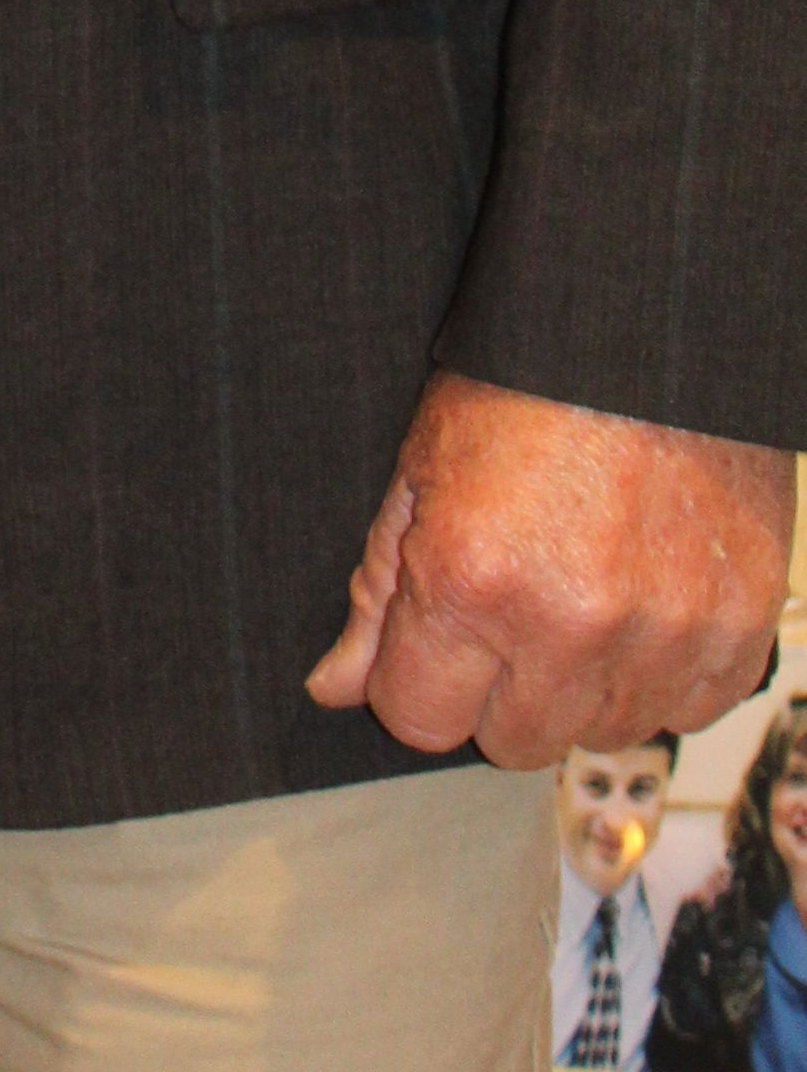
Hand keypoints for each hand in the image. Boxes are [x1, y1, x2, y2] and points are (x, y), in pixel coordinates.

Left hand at [304, 369, 792, 764]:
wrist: (648, 328)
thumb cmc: (528, 381)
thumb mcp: (422, 467)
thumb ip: (379, 590)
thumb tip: (336, 685)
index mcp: (475, 581)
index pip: (421, 720)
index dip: (418, 680)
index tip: (434, 640)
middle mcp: (571, 625)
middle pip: (514, 742)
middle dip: (499, 688)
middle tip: (513, 605)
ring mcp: (663, 636)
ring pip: (601, 733)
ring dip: (583, 684)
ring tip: (582, 587)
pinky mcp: (735, 633)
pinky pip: (684, 711)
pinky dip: (661, 673)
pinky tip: (642, 600)